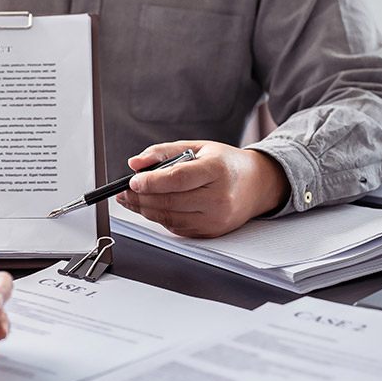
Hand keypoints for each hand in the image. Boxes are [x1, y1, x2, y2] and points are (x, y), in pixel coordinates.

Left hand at [116, 140, 290, 237]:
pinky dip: (160, 218)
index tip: (132, 180)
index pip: (178, 179)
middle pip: (170, 202)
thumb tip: (135, 163)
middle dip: (141, 197)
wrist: (257, 185)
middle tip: (124, 191)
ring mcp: (216, 219)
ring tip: (131, 199)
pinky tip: (150, 208)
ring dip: (145, 210)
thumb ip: (163, 152)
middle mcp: (219, 198)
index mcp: (217, 171)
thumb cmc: (226, 164)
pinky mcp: (211, 232)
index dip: (151, 181)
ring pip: (170, 218)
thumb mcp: (198, 147)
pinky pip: (177, 228)